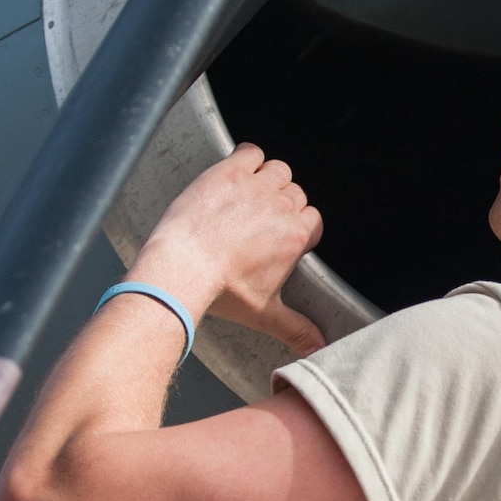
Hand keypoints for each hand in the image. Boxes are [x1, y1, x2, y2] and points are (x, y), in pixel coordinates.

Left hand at [130, 143, 325, 355]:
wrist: (182, 267)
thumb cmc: (222, 290)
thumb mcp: (264, 314)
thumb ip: (296, 329)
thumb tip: (318, 347)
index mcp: (295, 236)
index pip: (312, 219)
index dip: (296, 225)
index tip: (279, 235)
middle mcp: (281, 207)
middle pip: (295, 193)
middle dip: (280, 204)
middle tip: (256, 220)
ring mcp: (255, 186)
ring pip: (278, 170)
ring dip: (267, 179)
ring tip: (247, 196)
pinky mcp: (229, 171)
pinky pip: (251, 152)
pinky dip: (246, 159)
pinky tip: (235, 174)